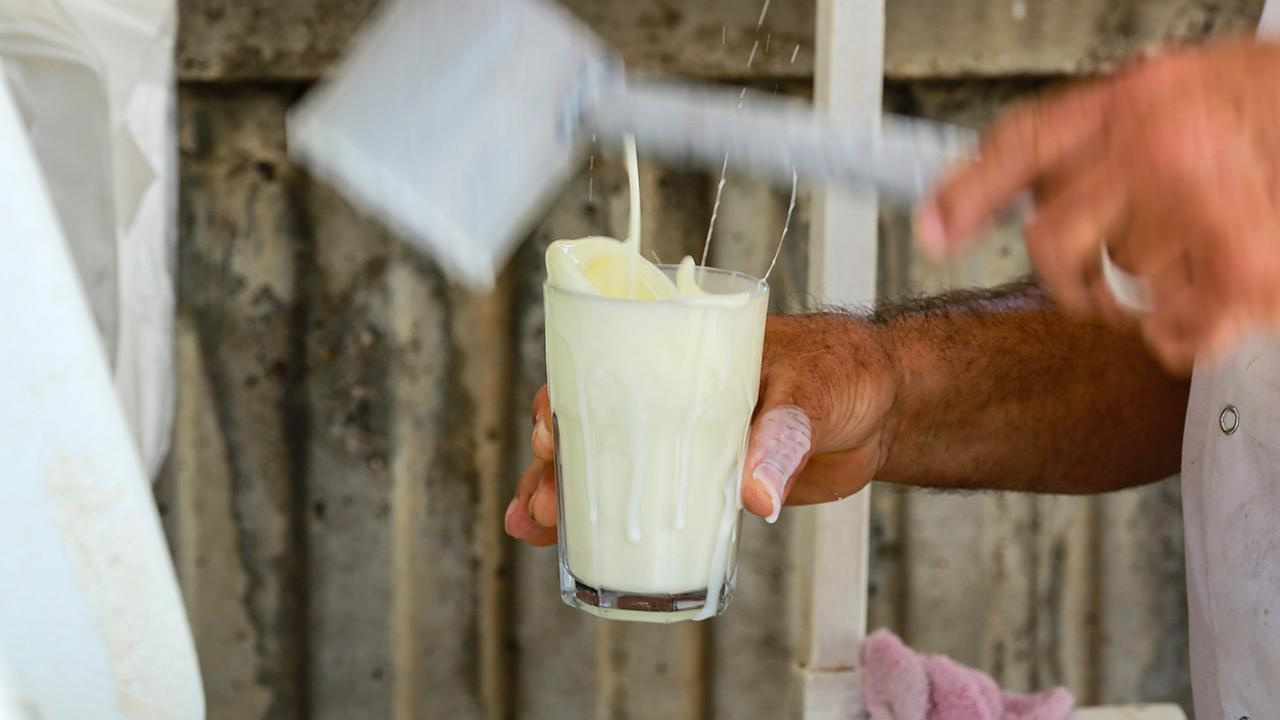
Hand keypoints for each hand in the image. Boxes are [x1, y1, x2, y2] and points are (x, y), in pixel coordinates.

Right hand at [504, 313, 898, 544]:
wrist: (885, 408)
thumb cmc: (845, 372)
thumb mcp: (813, 390)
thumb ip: (782, 436)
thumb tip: (754, 493)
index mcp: (685, 351)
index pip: (606, 366)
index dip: (565, 397)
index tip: (546, 431)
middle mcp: (673, 394)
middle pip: (594, 423)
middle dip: (554, 461)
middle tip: (542, 501)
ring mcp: (686, 440)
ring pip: (612, 464)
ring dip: (570, 494)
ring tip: (537, 528)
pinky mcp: (707, 482)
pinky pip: (652, 500)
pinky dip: (618, 523)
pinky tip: (579, 547)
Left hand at [918, 38, 1279, 371]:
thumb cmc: (1275, 114)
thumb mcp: (1187, 92)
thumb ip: (1109, 132)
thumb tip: (1019, 184)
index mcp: (1138, 98)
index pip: (1023, 145)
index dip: (967, 192)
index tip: (933, 231)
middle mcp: (1157, 147)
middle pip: (1051, 238)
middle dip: (1070, 273)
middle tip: (1093, 284)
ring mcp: (1200, 209)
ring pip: (1119, 285)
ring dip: (1151, 289)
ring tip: (1203, 256)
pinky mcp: (1245, 271)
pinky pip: (1170, 332)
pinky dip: (1179, 334)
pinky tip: (1203, 307)